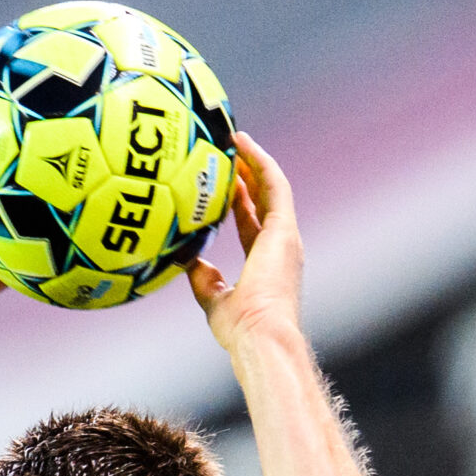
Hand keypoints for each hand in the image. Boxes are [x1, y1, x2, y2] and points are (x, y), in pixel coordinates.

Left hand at [186, 132, 303, 352]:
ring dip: (254, 161)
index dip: (238, 201)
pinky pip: (275, 184)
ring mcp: (284, 235)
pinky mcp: (285, 228)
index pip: (250, 223)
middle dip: (247, 175)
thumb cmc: (240, 329)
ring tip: (235, 139)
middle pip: (264, 199)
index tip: (222, 185)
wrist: (260, 335)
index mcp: (264, 261)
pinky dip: (260, 162)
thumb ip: (204, 280)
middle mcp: (279, 244)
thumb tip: (190, 261)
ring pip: (272, 186)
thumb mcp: (214, 300)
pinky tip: (243, 145)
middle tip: (227, 153)